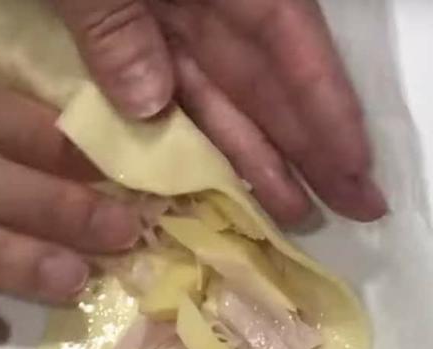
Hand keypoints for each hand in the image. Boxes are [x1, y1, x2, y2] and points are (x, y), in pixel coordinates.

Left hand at [51, 0, 386, 223]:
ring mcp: (159, 11)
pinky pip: (159, 82)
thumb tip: (150, 106)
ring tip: (291, 213)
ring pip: (213, 90)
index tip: (350, 167)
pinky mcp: (117, 23)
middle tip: (350, 211)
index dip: (322, 107)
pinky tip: (210, 174)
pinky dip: (184, 127)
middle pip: (260, 76)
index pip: (284, 42)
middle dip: (304, 144)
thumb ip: (116, 23)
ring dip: (251, 149)